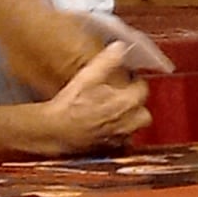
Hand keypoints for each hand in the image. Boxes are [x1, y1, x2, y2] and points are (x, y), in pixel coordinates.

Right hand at [30, 43, 151, 153]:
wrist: (54, 130)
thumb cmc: (68, 105)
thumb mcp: (86, 77)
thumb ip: (106, 61)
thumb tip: (119, 47)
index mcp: (125, 102)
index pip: (142, 89)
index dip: (135, 82)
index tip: (127, 79)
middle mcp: (127, 122)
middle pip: (143, 112)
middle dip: (136, 104)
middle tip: (123, 96)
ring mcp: (120, 137)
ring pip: (135, 127)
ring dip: (129, 119)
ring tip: (114, 111)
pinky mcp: (111, 148)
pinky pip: (124, 141)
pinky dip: (119, 133)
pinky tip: (106, 127)